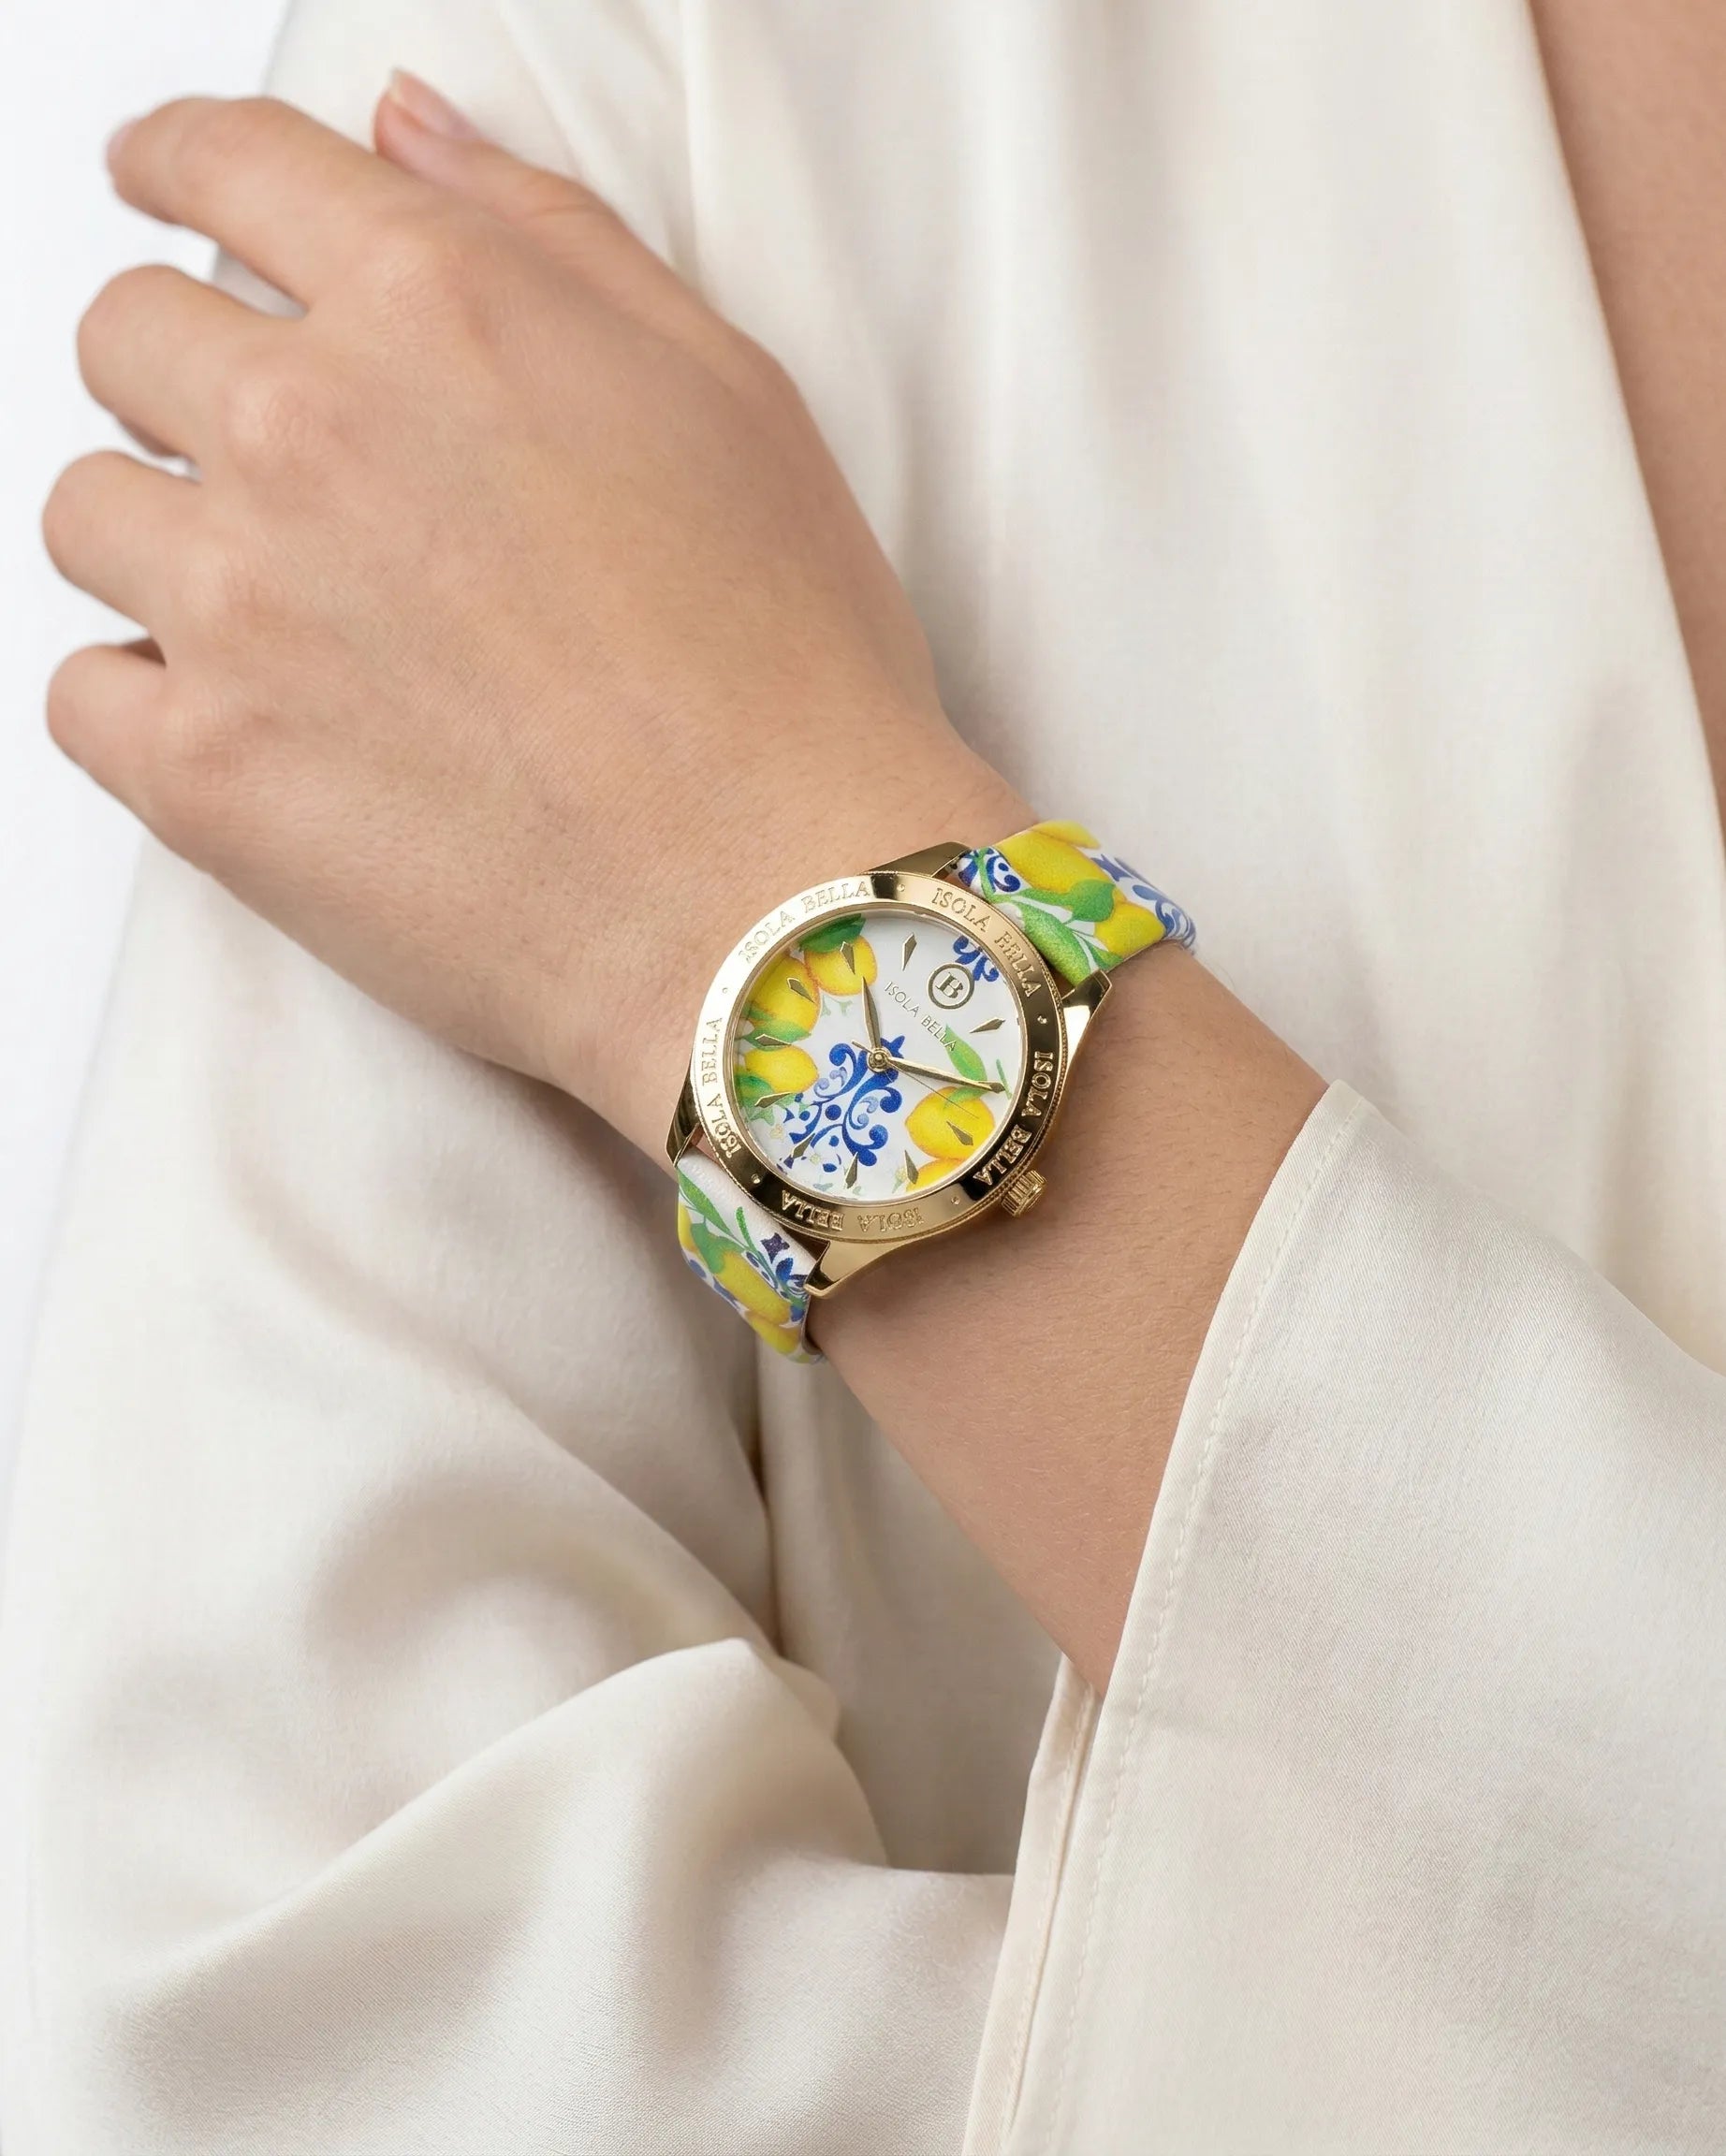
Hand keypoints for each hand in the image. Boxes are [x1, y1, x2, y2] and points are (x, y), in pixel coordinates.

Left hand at [43, 82, 1026, 1156]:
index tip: (161, 185)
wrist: (778, 909)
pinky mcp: (206, 774)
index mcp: (440, 309)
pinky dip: (146, 700)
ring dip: (164, 540)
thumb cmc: (790, 672)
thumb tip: (409, 129)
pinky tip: (253, 725)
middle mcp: (309, 431)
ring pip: (86, 514)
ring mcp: (240, 605)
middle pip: (124, 334)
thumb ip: (550, 238)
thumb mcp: (728, 396)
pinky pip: (82, 693)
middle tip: (268, 457)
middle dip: (183, 375)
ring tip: (283, 617)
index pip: (222, 163)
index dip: (180, 165)